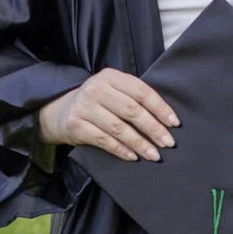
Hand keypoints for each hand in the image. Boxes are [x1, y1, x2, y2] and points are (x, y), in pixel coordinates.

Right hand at [37, 68, 178, 160]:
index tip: (174, 123)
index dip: (160, 108)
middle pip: (132, 110)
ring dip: (140, 143)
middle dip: (153, 128)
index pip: (141, 91)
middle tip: (168, 143)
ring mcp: (84, 107)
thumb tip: (166, 120)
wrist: (58, 112)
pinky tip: (133, 157)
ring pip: (119, 128)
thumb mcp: (112, 91)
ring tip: (154, 155)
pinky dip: (121, 150)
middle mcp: (96, 89)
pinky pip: (104, 140)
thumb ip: (133, 98)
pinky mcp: (76, 125)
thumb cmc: (95, 103)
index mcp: (110, 76)